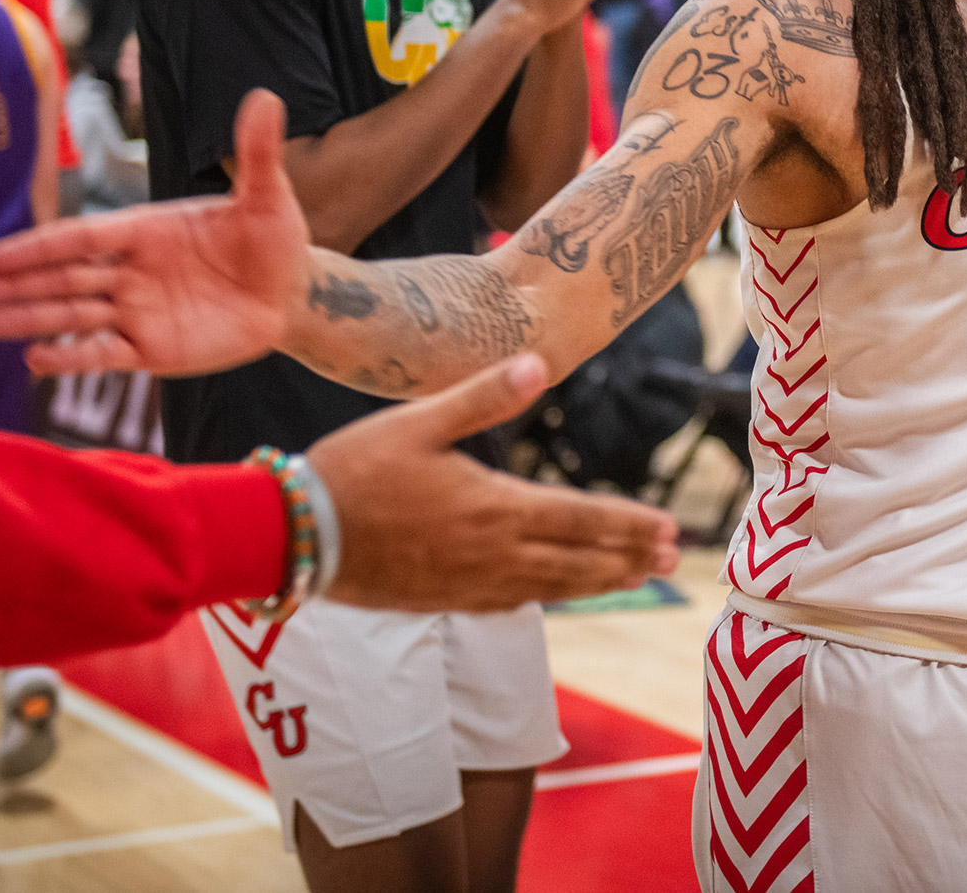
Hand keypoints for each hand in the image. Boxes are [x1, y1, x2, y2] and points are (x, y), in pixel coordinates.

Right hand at [0, 91, 311, 375]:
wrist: (290, 295)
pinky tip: (35, 360)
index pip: (84, 238)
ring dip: (25, 320)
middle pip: (62, 278)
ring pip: (71, 314)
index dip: (42, 246)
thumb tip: (265, 97)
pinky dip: (72, 356)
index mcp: (146, 229)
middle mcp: (131, 270)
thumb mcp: (267, 198)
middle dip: (12, 285)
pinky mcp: (151, 349)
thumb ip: (255, 154)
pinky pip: (104, 353)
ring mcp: (136, 310)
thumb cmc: (273, 241)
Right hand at [313, 354, 679, 610]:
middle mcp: (492, 554)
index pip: (580, 518)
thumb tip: (537, 364)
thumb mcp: (420, 420)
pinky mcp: (446, 601)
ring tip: (635, 577)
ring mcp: (470, 584)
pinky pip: (513, 603)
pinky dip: (549, 596)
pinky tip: (558, 591)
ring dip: (599, 581)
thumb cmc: (354, 470)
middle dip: (629, 557)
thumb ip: (483, 396)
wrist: (295, 536)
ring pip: (552, 587)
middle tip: (672, 558)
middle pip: (578, 560)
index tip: (667, 528)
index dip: (628, 524)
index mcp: (494, 507)